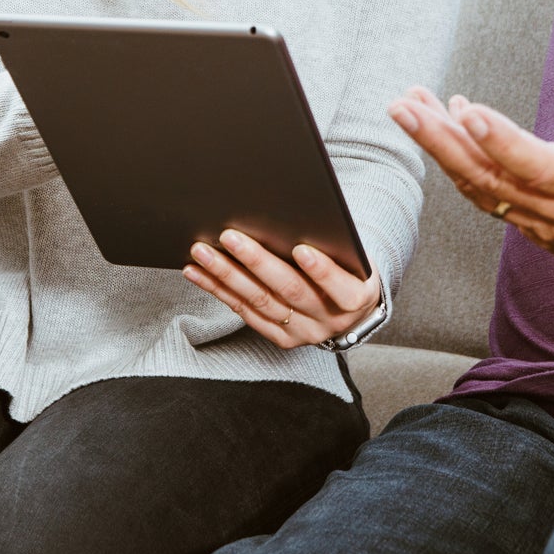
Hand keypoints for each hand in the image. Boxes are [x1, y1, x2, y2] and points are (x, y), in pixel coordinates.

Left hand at [183, 230, 381, 350]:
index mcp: (356, 299)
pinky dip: (219, 290)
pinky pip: (245, 312)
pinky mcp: (280, 338)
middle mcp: (329, 321)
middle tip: (230, 236)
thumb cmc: (350, 269)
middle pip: (290, 291)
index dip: (321, 270)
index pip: (339, 288)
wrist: (351, 310)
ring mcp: (302, 332)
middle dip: (257, 262)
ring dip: (227, 275)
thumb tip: (291, 216)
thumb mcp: (356, 257)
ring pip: (260, 302)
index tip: (301, 248)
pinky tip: (198, 272)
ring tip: (203, 252)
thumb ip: (333, 244)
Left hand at [388, 39, 553, 324]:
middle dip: (442, 143)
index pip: (539, 165)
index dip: (501, 141)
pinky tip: (446, 136)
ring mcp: (549, 230)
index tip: (466, 111)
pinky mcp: (541, 235)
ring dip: (443, 152)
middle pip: (491, 181)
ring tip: (410, 110)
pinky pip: (492, 202)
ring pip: (483, 191)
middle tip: (404, 106)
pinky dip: (464, 169)